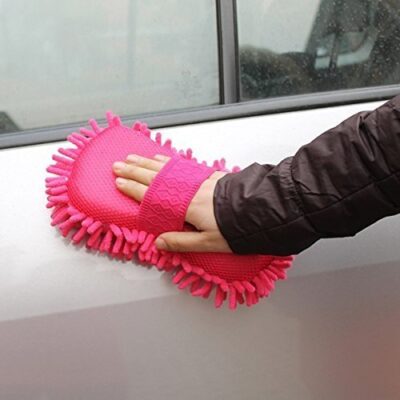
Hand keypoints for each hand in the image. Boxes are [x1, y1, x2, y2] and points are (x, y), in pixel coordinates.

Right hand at [112, 154, 232, 252]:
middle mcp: (188, 189)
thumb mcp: (209, 242)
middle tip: (117, 165)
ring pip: (166, 167)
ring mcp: (197, 179)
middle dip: (134, 170)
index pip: (152, 194)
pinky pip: (181, 164)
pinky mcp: (207, 175)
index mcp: (186, 206)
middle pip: (155, 177)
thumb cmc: (235, 228)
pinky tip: (161, 157)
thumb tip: (158, 243)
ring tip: (133, 157)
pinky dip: (167, 160)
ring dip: (147, 162)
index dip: (133, 188)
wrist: (259, 209)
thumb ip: (182, 242)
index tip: (118, 182)